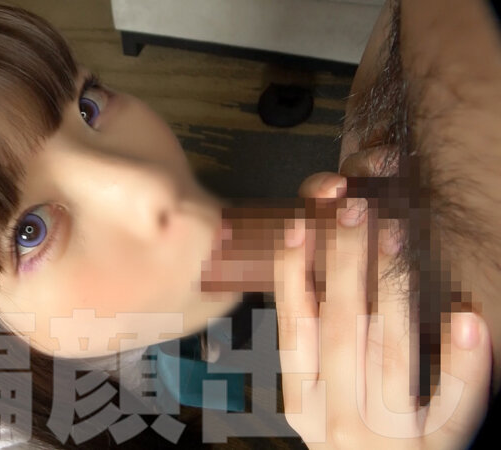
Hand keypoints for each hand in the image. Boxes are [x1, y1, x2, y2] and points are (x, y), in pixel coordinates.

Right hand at [274, 172, 491, 448]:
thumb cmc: (349, 439)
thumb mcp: (317, 401)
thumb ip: (313, 348)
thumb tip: (306, 274)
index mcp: (302, 401)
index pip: (295, 326)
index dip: (294, 274)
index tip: (298, 225)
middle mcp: (337, 416)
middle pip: (340, 328)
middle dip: (343, 263)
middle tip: (351, 210)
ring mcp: (386, 435)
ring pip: (390, 351)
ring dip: (394, 290)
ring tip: (396, 236)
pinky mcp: (434, 449)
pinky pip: (454, 403)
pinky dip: (464, 362)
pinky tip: (467, 317)